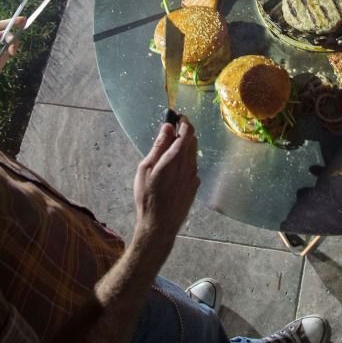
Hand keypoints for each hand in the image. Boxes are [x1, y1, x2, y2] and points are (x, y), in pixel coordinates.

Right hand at [132, 116, 199, 258]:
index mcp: (176, 157)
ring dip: (184, 146)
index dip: (183, 120)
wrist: (159, 225)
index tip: (176, 116)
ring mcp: (194, 175)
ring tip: (169, 152)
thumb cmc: (147, 196)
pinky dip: (185, 161)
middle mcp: (189, 164)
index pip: (187, 131)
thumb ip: (159, 146)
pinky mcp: (195, 185)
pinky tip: (173, 171)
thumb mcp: (146, 169)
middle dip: (184, 131)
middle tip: (170, 133)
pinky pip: (192, 166)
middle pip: (193, 139)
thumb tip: (168, 127)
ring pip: (193, 152)